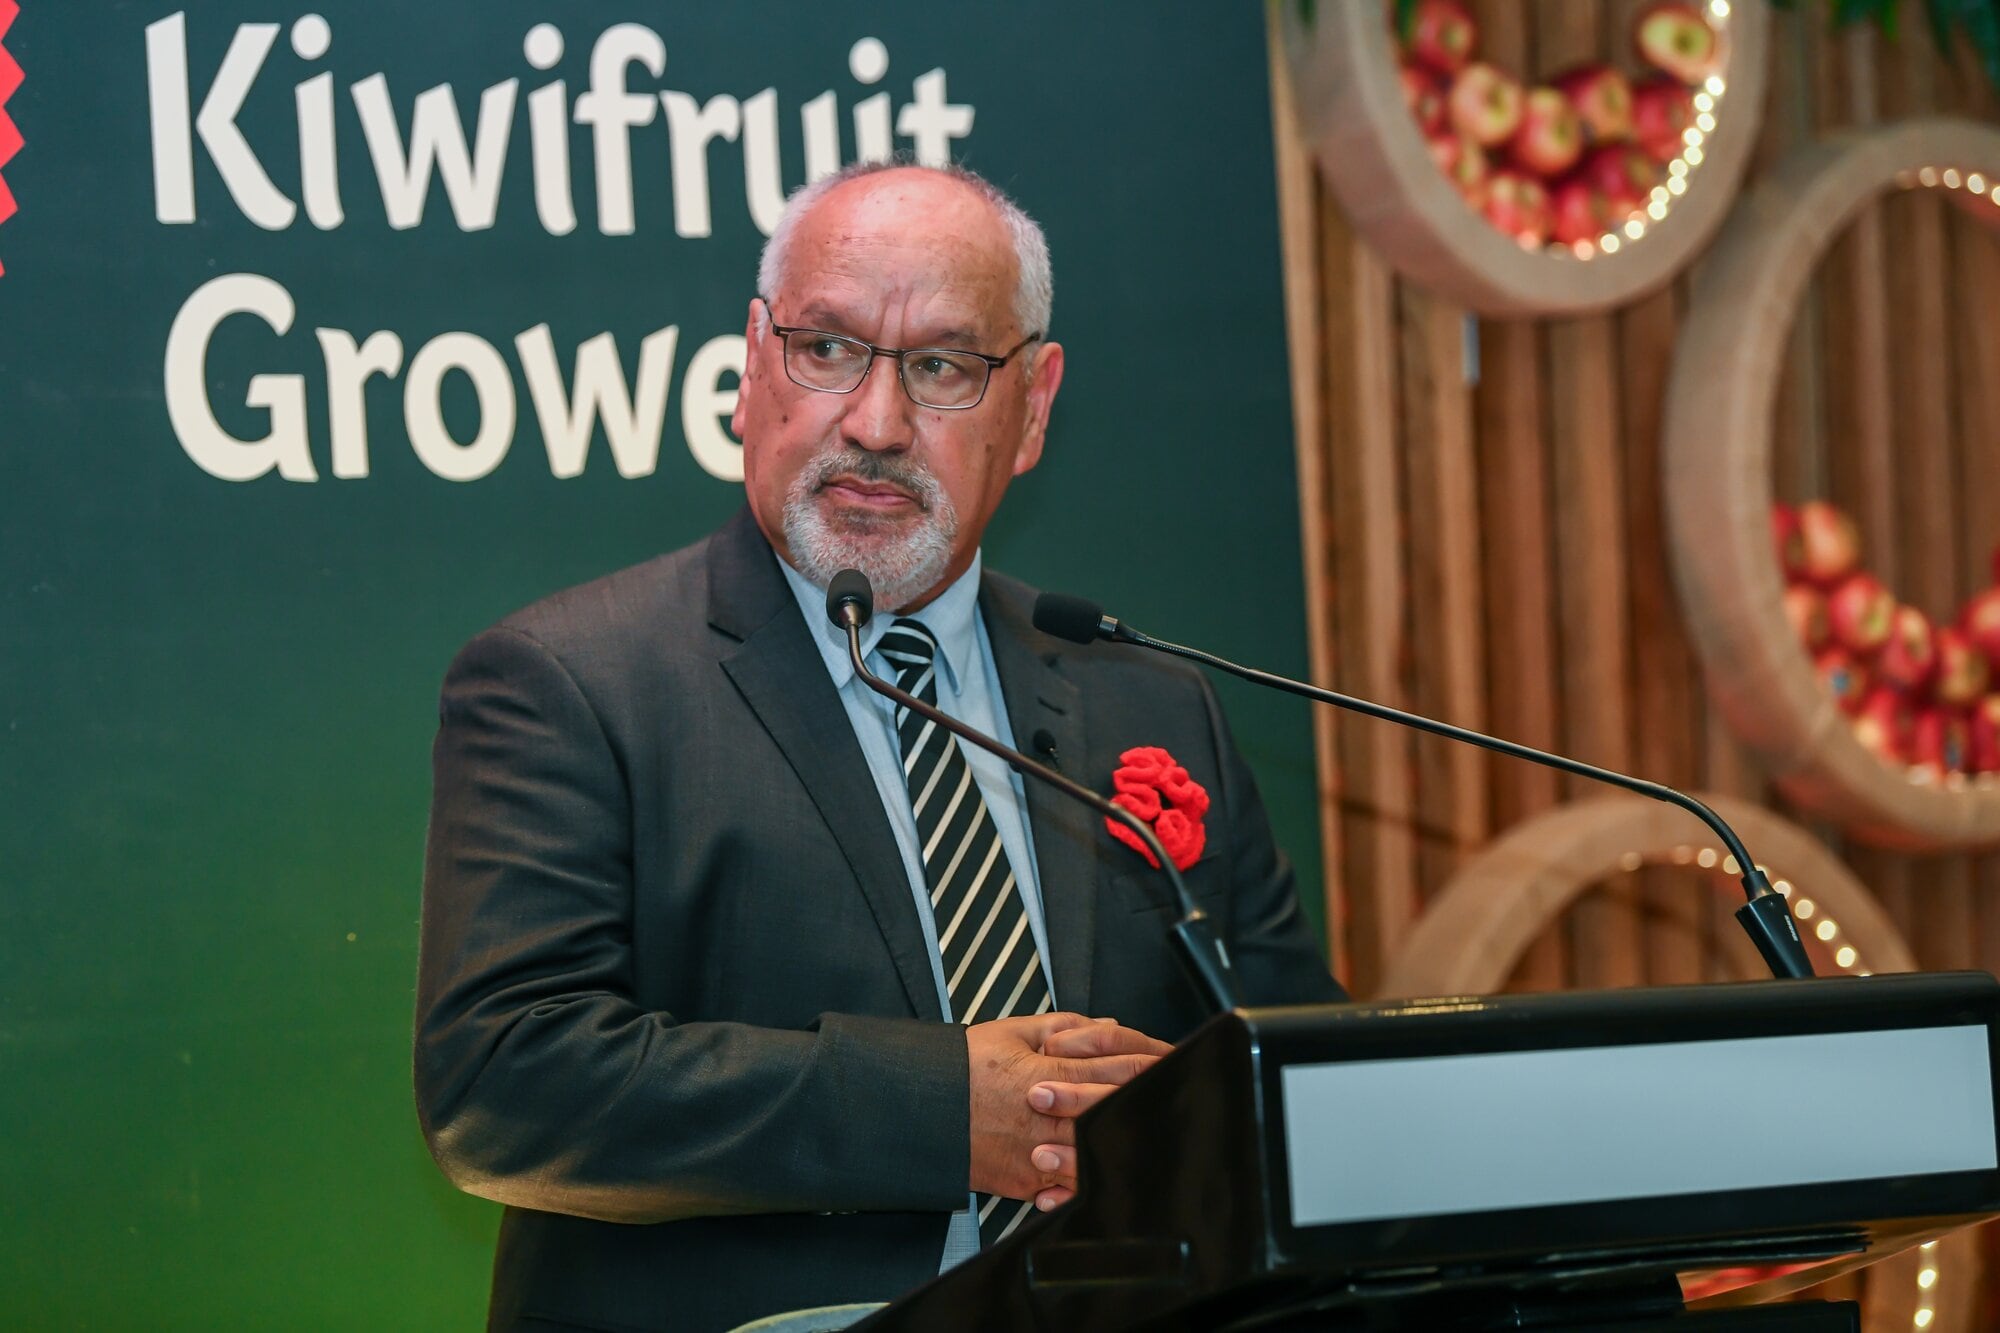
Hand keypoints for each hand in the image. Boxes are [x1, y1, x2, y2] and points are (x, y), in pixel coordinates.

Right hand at [966, 1012, 1166, 1200]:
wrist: (920, 1113)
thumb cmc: (961, 1069)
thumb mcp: (1012, 1033)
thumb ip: (1068, 1028)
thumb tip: (1110, 1026)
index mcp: (1047, 1075)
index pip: (1116, 1067)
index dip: (1151, 1061)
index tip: (1170, 1058)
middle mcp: (1047, 1118)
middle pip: (1115, 1109)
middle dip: (1148, 1097)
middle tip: (1172, 1090)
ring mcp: (1038, 1154)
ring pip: (1099, 1151)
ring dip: (1123, 1137)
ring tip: (1144, 1129)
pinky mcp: (1027, 1182)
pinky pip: (1071, 1187)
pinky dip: (1091, 1179)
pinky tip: (1107, 1166)